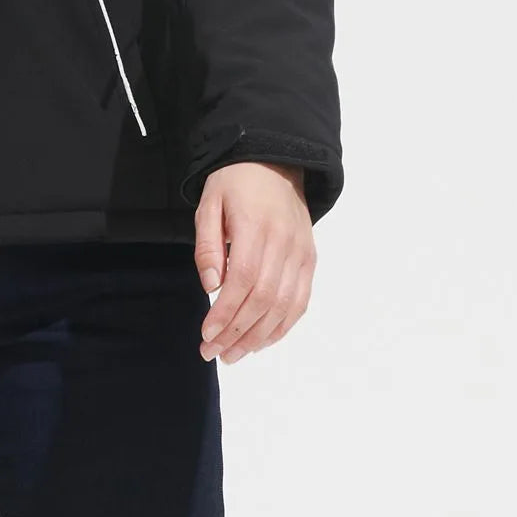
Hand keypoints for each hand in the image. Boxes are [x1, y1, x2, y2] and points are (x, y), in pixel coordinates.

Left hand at [192, 162, 314, 365]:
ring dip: (258, 337)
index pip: (243, 280)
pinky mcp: (309, 260)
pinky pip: (299, 302)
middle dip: (237, 332)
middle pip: (263, 299)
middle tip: (213, 352)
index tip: (206, 334)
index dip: (226, 313)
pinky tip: (261, 341)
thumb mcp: (210, 203)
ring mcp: (301, 253)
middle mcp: (284, 242)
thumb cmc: (235, 183)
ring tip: (233, 354)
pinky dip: (281, 327)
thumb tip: (211, 285)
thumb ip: (207, 244)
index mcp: (255, 226)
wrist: (274, 162)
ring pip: (284, 307)